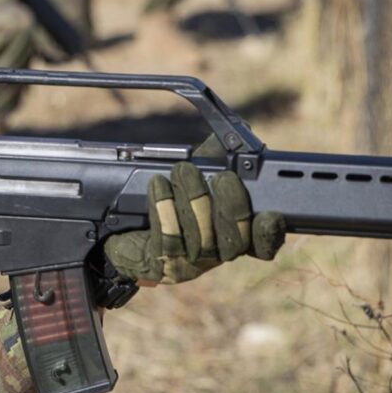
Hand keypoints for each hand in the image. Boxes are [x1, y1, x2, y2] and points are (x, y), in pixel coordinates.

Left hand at [103, 162, 284, 284]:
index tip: (270, 215)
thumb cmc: (165, 198)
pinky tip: (158, 185)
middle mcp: (216, 253)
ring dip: (193, 198)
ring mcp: (190, 263)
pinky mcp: (162, 262)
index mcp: (233, 235)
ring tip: (183, 170)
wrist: (122, 226)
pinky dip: (164, 207)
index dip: (269, 233)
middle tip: (223, 178)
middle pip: (235, 240)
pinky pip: (169, 236)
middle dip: (231, 206)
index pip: (262, 244)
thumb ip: (218, 155)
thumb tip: (242, 129)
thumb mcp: (195, 173)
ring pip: (202, 236)